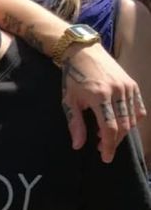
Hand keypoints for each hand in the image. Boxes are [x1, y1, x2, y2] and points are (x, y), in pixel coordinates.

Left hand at [61, 43, 144, 162]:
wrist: (84, 52)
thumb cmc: (73, 77)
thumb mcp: (69, 100)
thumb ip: (75, 124)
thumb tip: (78, 145)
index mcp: (99, 95)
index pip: (110, 128)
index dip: (109, 146)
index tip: (105, 157)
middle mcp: (117, 91)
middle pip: (123, 126)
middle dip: (114, 141)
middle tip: (102, 147)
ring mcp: (127, 87)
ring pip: (132, 119)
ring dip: (122, 132)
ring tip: (106, 135)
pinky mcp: (133, 85)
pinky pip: (139, 109)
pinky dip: (132, 120)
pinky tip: (120, 123)